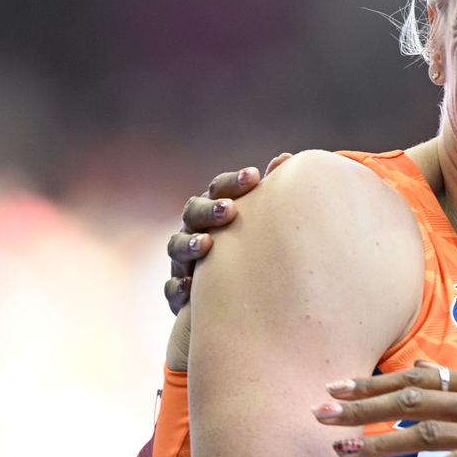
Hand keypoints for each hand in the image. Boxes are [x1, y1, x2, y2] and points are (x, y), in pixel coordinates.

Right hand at [164, 153, 291, 312]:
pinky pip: (171, 290)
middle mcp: (194, 230)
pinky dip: (178, 287)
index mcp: (214, 210)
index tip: (254, 176)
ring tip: (207, 244)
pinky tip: (191, 288)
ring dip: (190, 243)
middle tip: (230, 210)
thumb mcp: (261, 222)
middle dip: (209, 210)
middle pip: (193, 212)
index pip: (218, 189)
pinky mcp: (179, 294)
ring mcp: (183, 261)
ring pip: (176, 247)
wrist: (240, 298)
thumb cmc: (253, 250)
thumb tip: (286, 158)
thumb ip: (272, 193)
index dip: (232, 183)